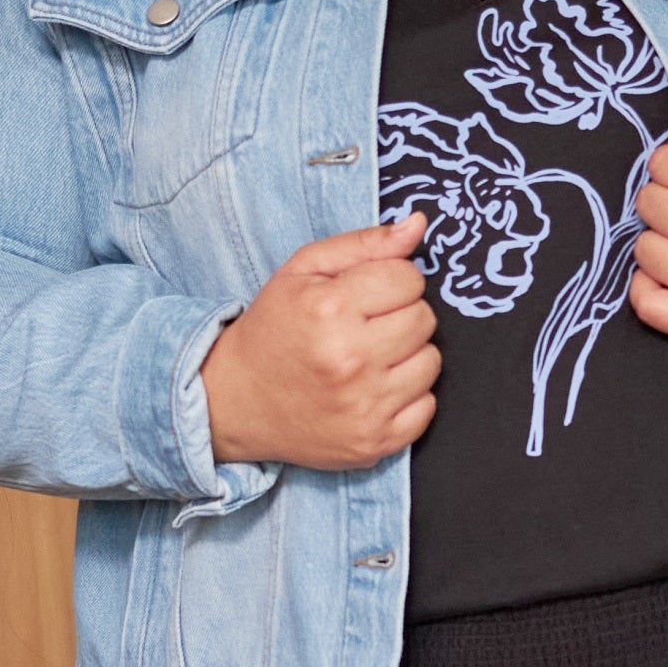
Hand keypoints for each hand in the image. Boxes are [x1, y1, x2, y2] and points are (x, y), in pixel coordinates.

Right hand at [201, 211, 440, 469]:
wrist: (236, 401)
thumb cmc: (274, 327)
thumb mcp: (304, 270)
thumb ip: (364, 243)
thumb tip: (419, 224)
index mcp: (329, 309)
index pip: (410, 278)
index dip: (392, 280)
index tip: (368, 293)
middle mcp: (349, 360)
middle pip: (425, 319)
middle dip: (401, 314)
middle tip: (367, 325)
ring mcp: (364, 406)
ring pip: (431, 362)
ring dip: (408, 355)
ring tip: (371, 356)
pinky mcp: (374, 442)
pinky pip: (428, 407)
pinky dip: (408, 397)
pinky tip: (375, 388)